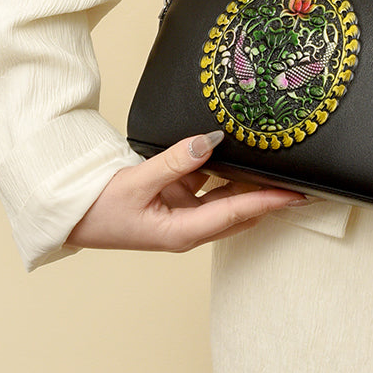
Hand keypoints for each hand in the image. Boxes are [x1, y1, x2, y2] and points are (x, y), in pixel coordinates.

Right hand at [64, 130, 307, 252]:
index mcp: (183, 231)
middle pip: (240, 210)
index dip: (269, 201)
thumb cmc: (99, 209)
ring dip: (248, 183)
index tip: (296, 194)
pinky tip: (236, 155)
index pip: (237, 213)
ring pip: (227, 197)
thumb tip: (210, 141)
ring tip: (276, 164)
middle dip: (269, 196)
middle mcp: (190, 226)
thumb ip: (175, 160)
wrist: (73, 215)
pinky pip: (209, 185)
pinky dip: (224, 172)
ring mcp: (185, 214)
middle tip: (299, 179)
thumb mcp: (137, 182)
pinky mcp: (177, 201)